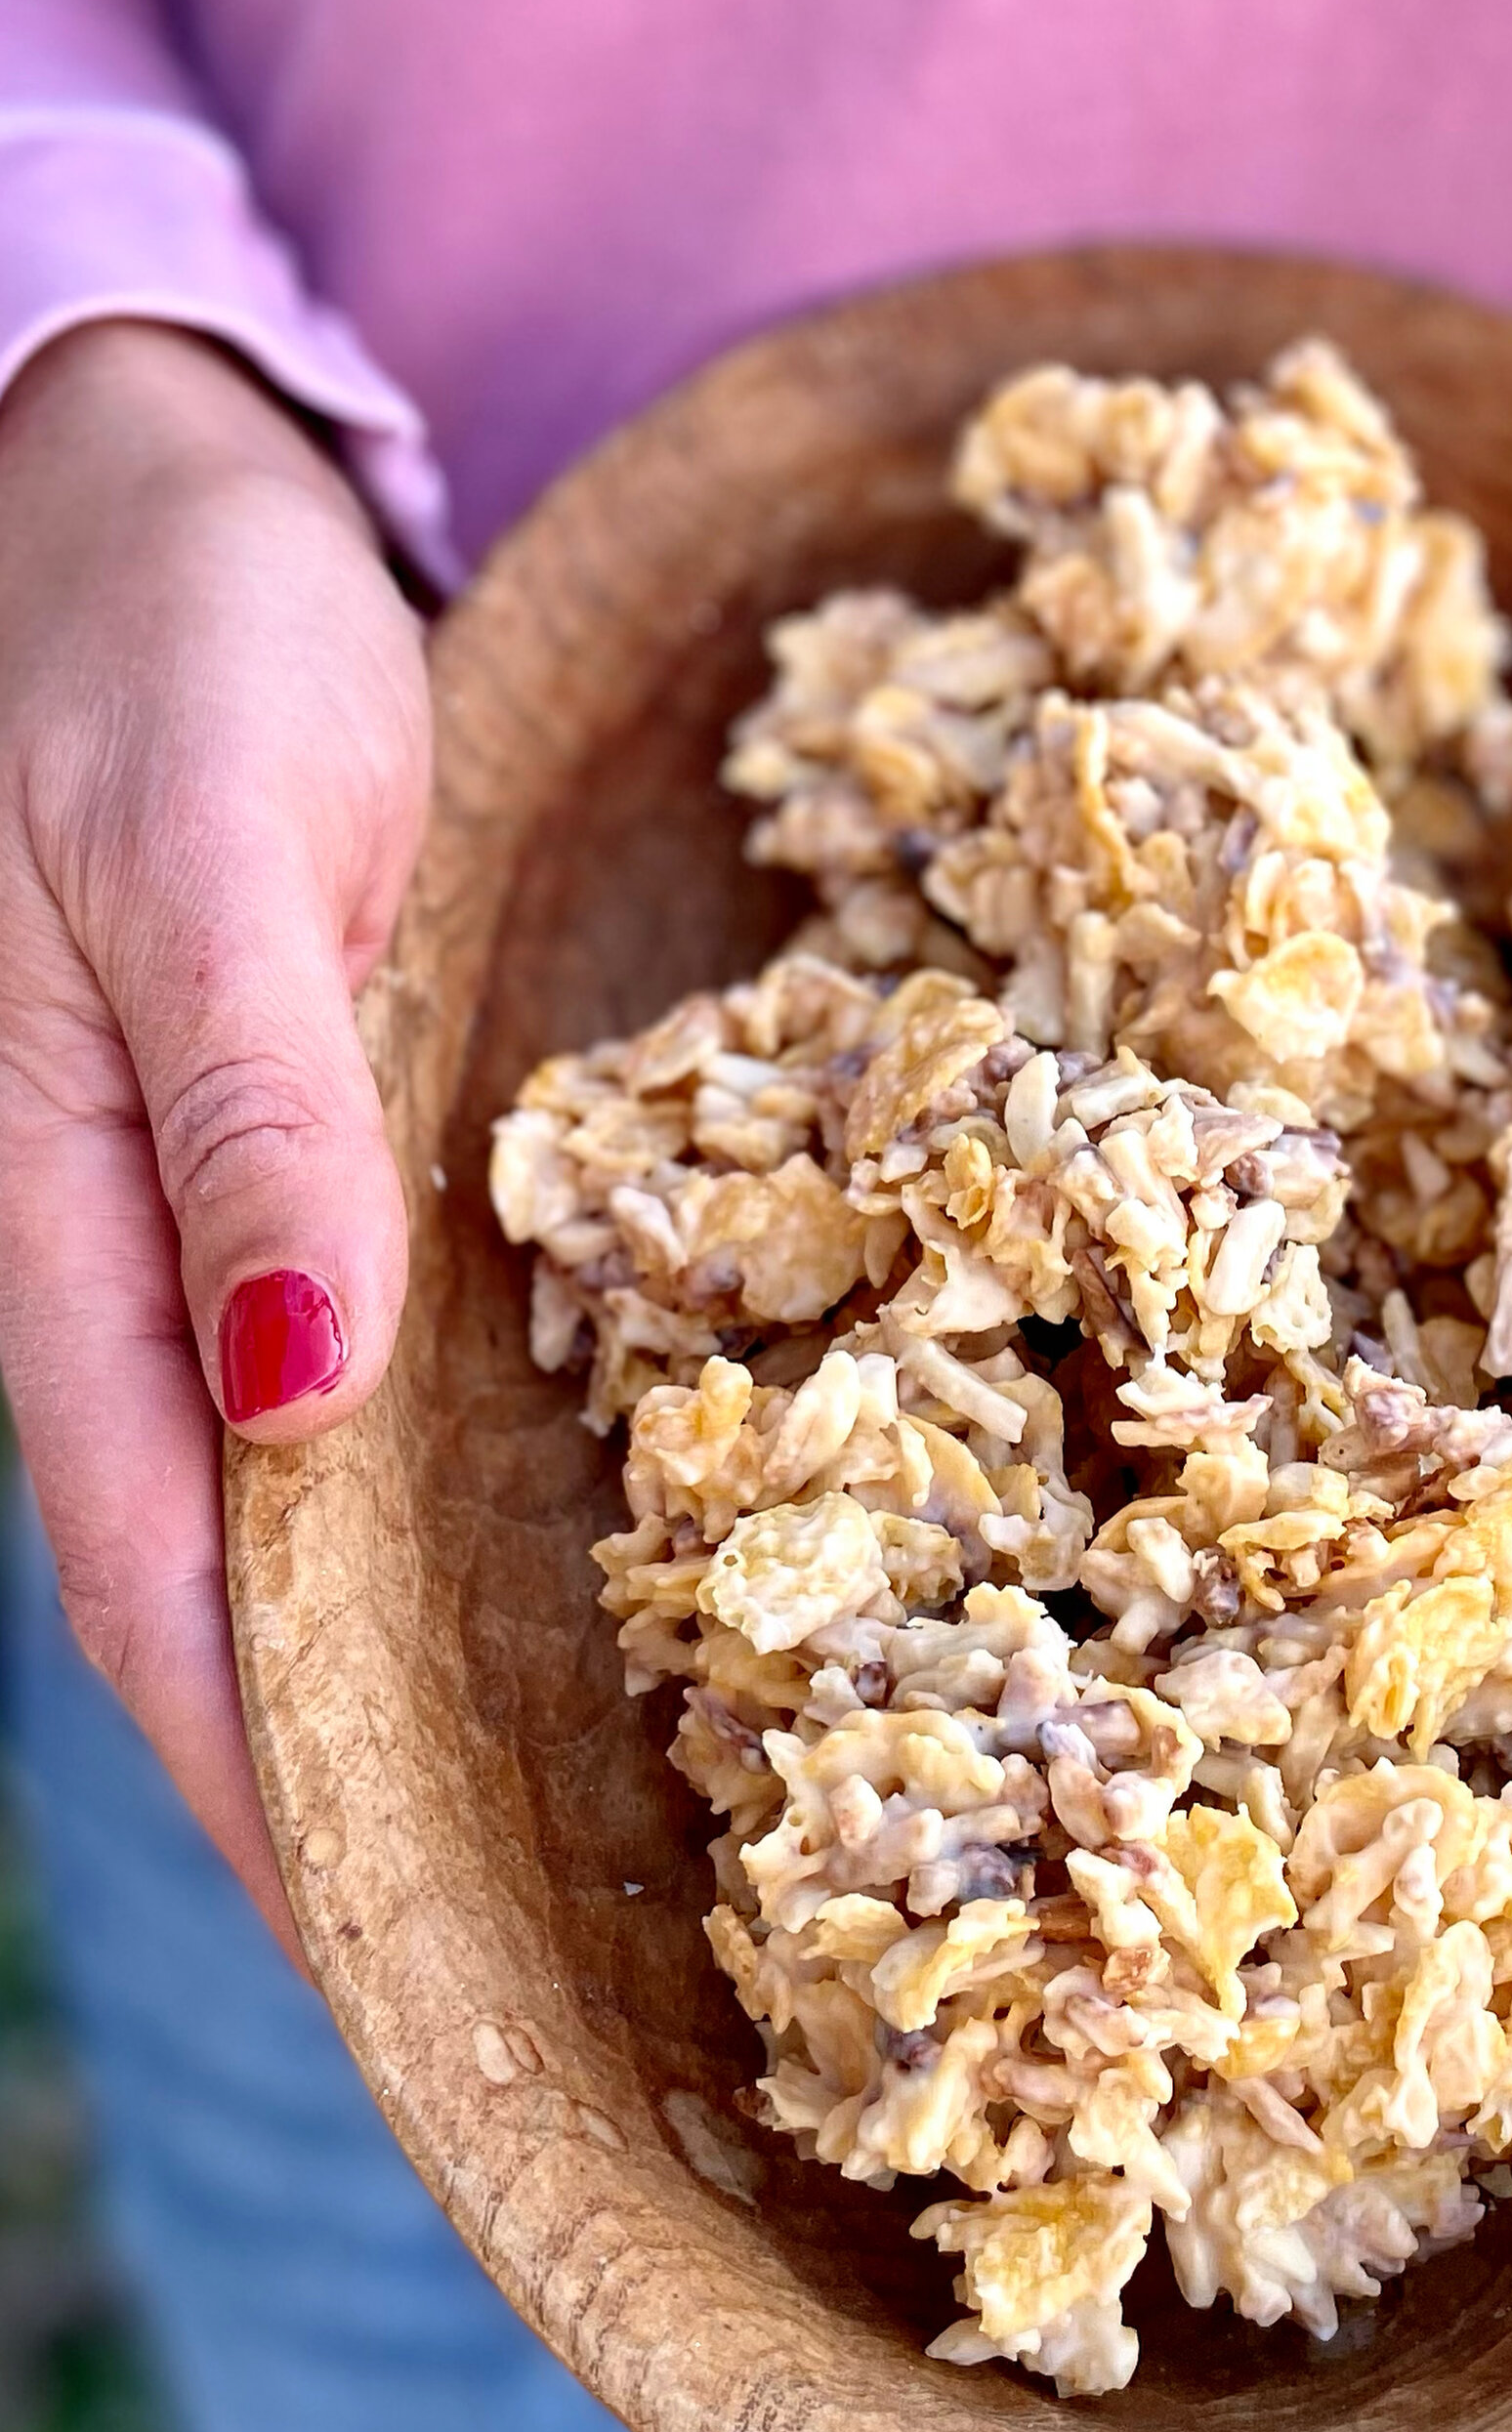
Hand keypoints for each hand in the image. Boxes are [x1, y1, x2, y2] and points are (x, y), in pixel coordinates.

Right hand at [0, 322, 430, 1947]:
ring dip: (377, 1651)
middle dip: (320, 1766)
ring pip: (275, 1487)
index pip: (144, 1557)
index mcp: (61, 1204)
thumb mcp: (210, 849)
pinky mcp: (295, 1138)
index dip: (250, 1763)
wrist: (179, 485)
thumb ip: (244, 1111)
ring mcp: (210, 1201)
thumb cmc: (171, 635)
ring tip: (530, 1812)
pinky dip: (412, 1488)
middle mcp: (130, 1242)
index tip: (379, 1946)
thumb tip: (294, 1388)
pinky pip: (339, 1361)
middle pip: (201, 1569)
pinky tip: (516, 1552)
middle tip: (488, 1944)